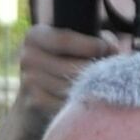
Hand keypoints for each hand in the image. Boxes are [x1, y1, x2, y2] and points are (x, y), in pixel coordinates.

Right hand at [11, 22, 134, 118]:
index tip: (108, 50)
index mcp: (35, 36)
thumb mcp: (75, 45)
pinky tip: (84, 100)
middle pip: (70, 67)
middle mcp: (27, 56)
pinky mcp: (34, 102)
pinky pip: (65, 103)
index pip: (65, 40)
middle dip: (94, 70)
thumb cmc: (64, 65)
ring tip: (100, 85)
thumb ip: (96, 39)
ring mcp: (28, 81)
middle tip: (109, 72)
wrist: (34, 101)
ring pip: (70, 87)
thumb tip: (112, 49)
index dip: (91, 46)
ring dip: (90, 88)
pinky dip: (79, 103)